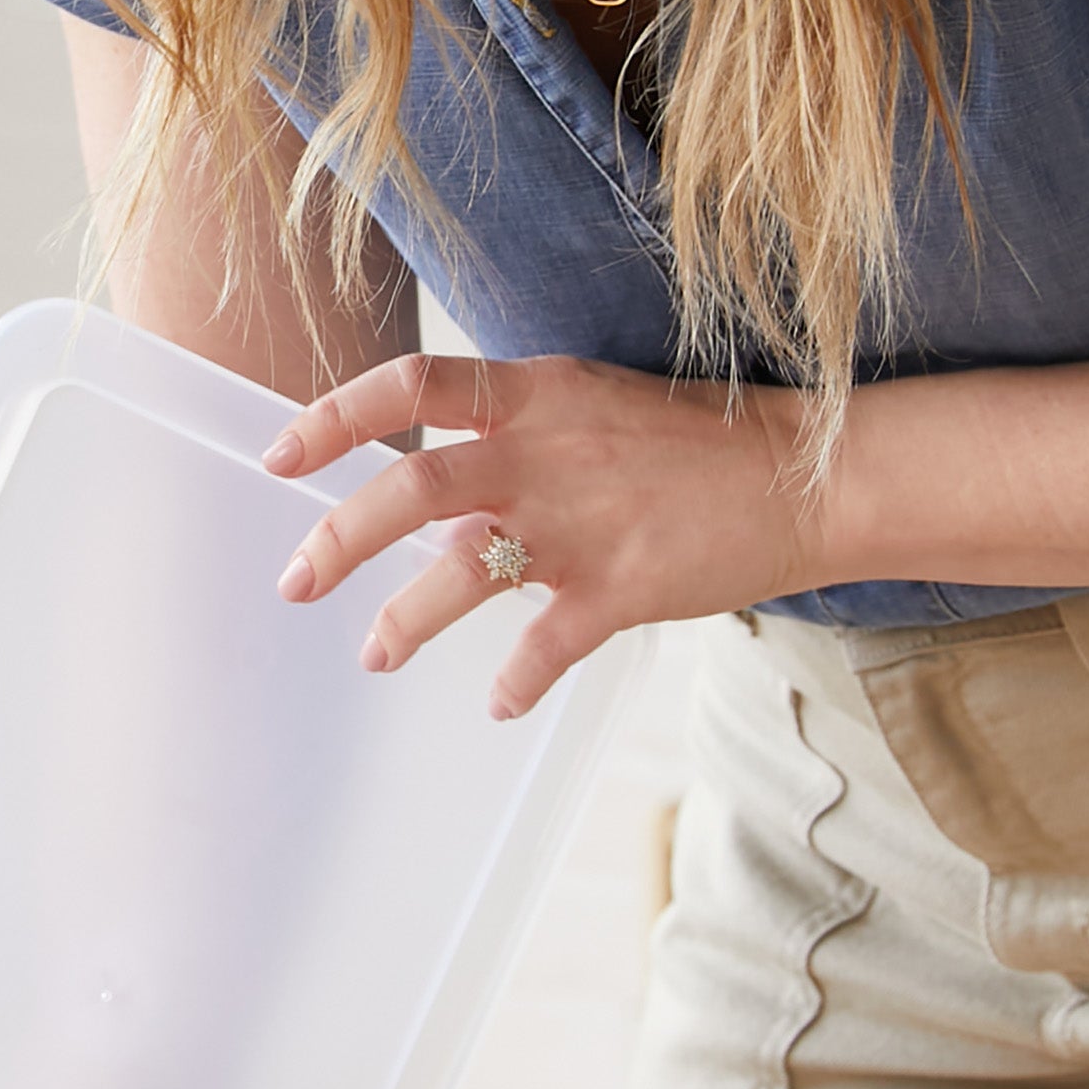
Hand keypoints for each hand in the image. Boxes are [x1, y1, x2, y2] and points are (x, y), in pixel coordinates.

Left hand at [267, 353, 819, 712]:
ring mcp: (585, 521)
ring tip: (373, 655)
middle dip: (339, 537)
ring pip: (464, 570)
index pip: (414, 383)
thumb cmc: (692, 443)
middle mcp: (548, 451)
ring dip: (405, 620)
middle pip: (413, 484)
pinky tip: (501, 704)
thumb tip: (430, 506)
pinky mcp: (625, 586)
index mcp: (536, 394)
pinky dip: (516, 680)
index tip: (281, 457)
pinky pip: (547, 645)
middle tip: (294, 582)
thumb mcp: (590, 413)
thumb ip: (508, 450)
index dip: (337, 417)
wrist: (807, 474)